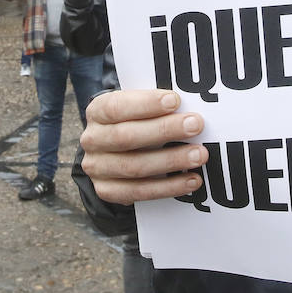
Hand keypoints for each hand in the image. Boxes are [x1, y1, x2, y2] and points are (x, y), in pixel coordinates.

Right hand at [80, 90, 208, 204]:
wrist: (114, 152)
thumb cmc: (134, 122)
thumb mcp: (136, 107)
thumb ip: (155, 106)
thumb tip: (188, 107)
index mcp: (97, 112)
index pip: (116, 107)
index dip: (146, 104)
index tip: (175, 101)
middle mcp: (92, 140)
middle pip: (126, 137)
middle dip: (164, 130)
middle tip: (195, 125)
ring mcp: (97, 168)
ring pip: (134, 167)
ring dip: (171, 161)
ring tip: (199, 155)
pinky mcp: (107, 191)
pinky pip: (139, 192)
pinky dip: (168, 187)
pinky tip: (191, 180)